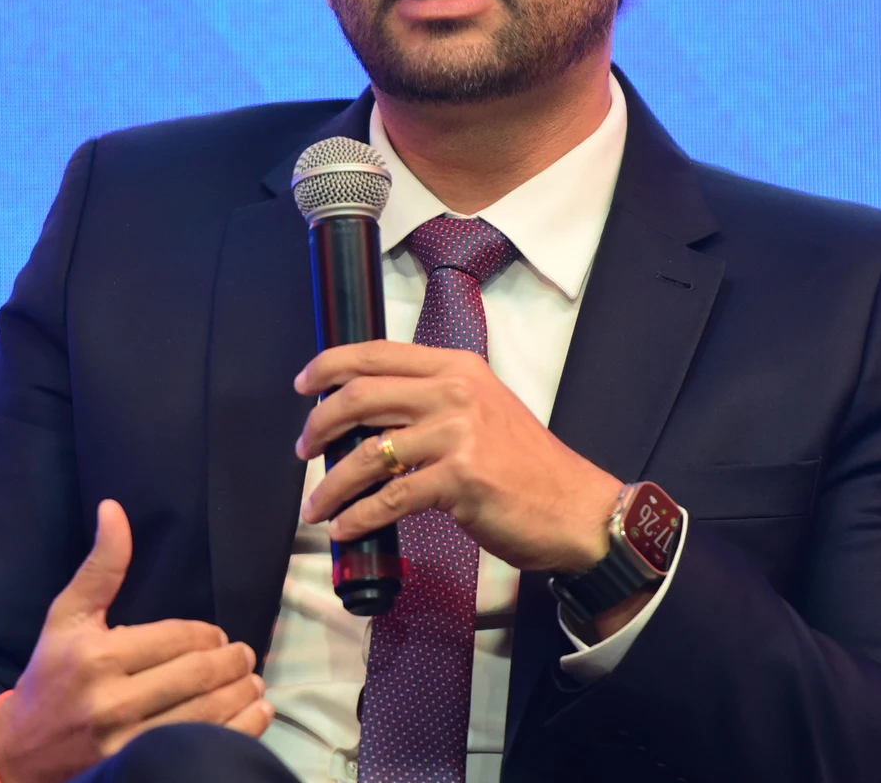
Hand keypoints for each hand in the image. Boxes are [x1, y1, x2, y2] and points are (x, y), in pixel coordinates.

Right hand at [0, 500, 274, 782]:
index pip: (176, 639)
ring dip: (243, 694)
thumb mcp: (67, 616)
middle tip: (245, 655)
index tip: (219, 636)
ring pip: (206, 715)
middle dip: (232, 662)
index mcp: (96, 655)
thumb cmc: (49, 673)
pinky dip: (240, 731)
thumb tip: (114, 509)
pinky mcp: (138, 769)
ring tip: (253, 682)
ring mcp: (126, 742)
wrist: (19, 750)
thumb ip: (100, 567)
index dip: (208, 636)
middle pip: (196, 676)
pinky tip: (254, 714)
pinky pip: (203, 748)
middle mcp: (111, 701)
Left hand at [294, 341, 622, 573]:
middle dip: (319, 425)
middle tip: (304, 450)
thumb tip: (370, 419)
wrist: (576, 508)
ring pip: (368, 453)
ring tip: (317, 504)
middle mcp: (456, 392)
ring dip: (331, 484)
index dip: (330, 365)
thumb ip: (433, 403)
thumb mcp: (482, 411)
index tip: (304, 384)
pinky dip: (358, 516)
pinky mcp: (460, 479)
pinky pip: (390, 498)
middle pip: (361, 396)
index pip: (378, 353)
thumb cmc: (528, 467)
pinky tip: (344, 527)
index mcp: (458, 368)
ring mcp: (458, 434)